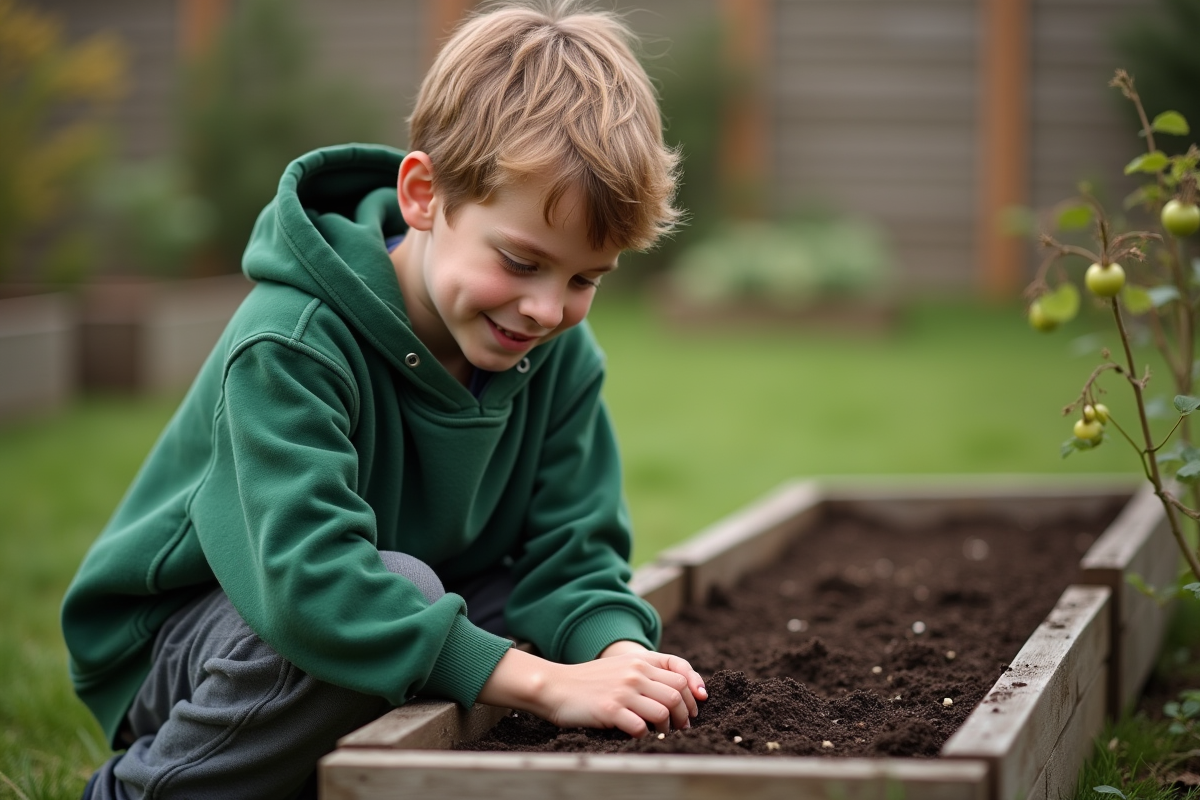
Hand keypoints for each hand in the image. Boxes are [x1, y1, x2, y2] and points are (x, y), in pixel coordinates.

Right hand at [477, 647, 706, 737]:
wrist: (555, 686)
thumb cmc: (589, 681)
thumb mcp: (619, 667)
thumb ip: (645, 673)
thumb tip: (678, 691)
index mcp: (639, 660)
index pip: (680, 672)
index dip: (693, 691)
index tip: (695, 707)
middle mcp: (634, 673)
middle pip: (678, 693)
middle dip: (685, 714)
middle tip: (681, 726)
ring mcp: (623, 691)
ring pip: (664, 711)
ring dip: (667, 727)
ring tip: (662, 733)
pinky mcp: (611, 710)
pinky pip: (641, 727)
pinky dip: (646, 735)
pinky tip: (639, 735)